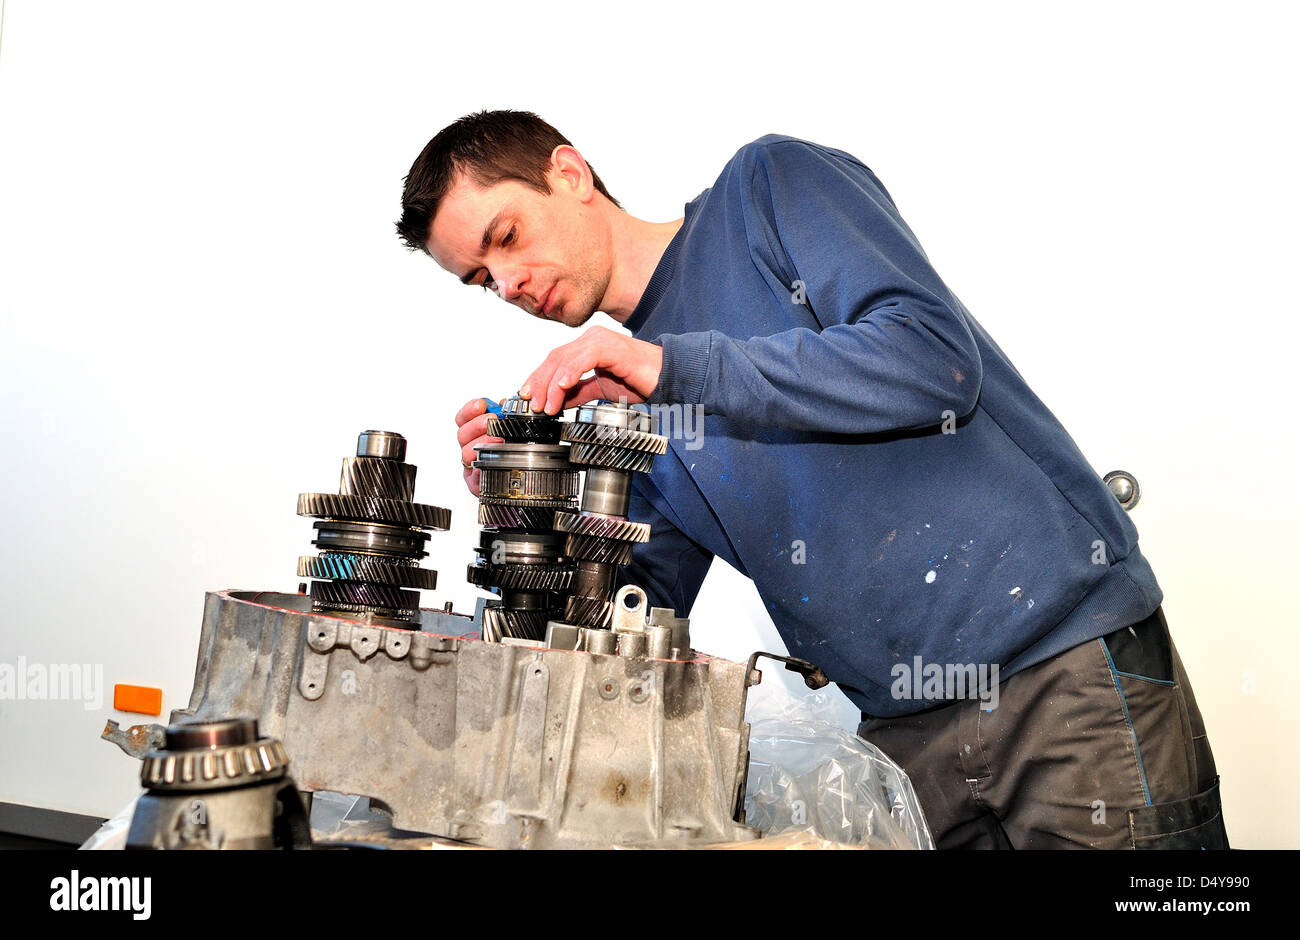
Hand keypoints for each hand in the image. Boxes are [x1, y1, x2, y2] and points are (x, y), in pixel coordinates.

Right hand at [454, 397, 503, 496]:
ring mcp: (471, 465)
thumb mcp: (509, 430)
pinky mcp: (475, 483)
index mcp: (474, 433)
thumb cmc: (509, 454)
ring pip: (466, 453)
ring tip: (497, 440)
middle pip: (463, 434)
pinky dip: (479, 470)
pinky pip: (473, 477)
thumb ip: (505, 415)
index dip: (469, 410)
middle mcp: (470, 448)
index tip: (480, 404)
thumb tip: (505, 403)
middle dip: (477, 424)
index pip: (463, 419)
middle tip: (491, 420)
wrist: (512, 481)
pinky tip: (487, 464)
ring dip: (481, 444)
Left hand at [518, 325, 662, 414]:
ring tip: (547, 405)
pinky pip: (583, 359)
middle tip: (532, 404)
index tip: (528, 397)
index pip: (555, 360)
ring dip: (552, 385)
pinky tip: (563, 387)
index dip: (538, 378)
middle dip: (539, 383)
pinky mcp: (610, 347)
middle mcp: (590, 339)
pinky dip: (570, 373)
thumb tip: (558, 402)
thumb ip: (580, 392)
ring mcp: (600, 340)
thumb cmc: (640, 380)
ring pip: (564, 359)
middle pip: (554, 358)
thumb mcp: (602, 389)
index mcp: (587, 346)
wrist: (667, 377)